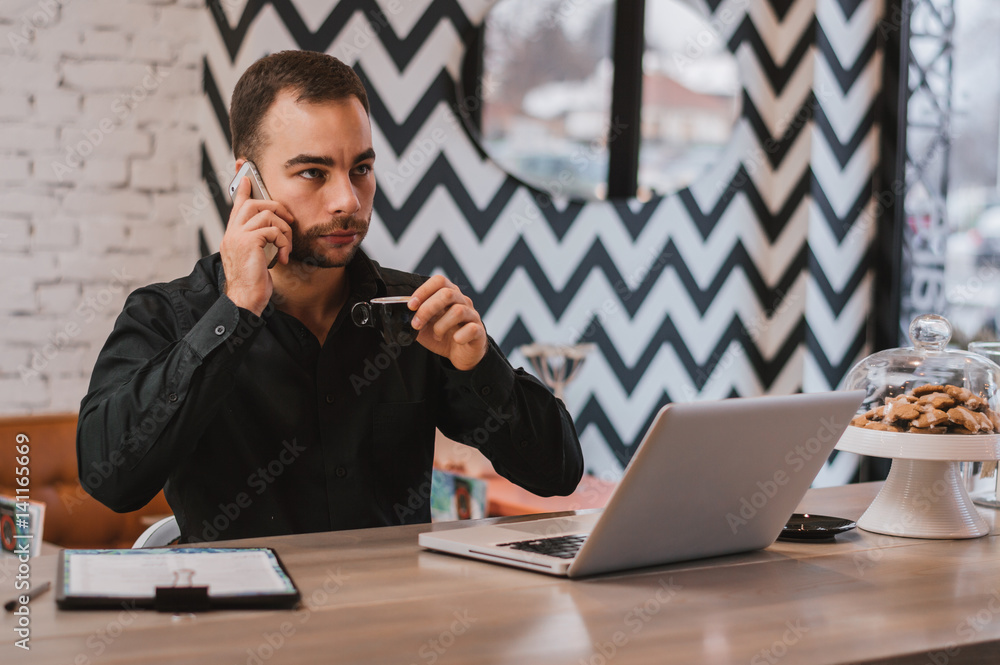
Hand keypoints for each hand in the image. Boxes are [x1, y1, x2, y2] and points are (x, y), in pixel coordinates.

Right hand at [220, 175, 293, 314]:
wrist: (245, 300)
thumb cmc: (252, 283)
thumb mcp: (256, 258)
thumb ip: (260, 242)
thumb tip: (273, 233)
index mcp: (232, 236)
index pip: (236, 206)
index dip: (242, 189)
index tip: (245, 175)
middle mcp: (232, 233)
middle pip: (253, 203)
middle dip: (276, 207)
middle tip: (289, 221)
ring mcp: (238, 236)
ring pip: (266, 214)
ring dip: (284, 230)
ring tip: (286, 248)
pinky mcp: (248, 242)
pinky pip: (273, 230)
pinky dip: (283, 242)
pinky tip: (283, 257)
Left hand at [408, 275, 487, 370]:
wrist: (461, 354)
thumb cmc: (444, 337)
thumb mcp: (425, 327)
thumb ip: (415, 319)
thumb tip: (402, 316)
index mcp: (449, 295)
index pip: (439, 281)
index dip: (424, 290)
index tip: (411, 305)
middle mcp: (462, 302)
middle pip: (448, 293)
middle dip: (427, 309)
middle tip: (417, 323)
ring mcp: (472, 316)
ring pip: (458, 311)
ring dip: (441, 325)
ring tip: (437, 335)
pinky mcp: (478, 331)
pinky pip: (471, 329)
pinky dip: (460, 336)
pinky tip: (455, 340)